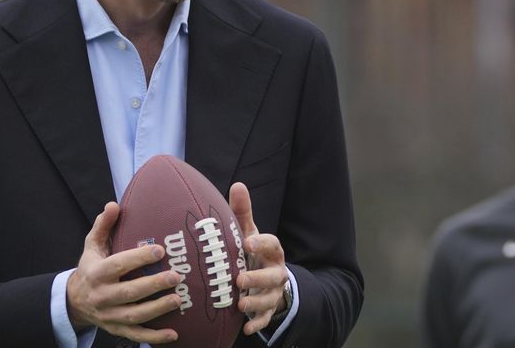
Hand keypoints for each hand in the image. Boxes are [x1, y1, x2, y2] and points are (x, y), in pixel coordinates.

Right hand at [66, 202, 182, 343]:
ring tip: (178, 299)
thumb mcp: (92, 245)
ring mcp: (109, 315)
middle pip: (129, 293)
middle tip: (176, 276)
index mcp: (97, 273)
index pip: (118, 265)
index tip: (159, 250)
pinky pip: (136, 336)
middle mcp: (102, 296)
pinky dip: (154, 337)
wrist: (75, 301)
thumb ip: (104, 225)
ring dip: (157, 309)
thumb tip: (114, 205)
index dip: (138, 258)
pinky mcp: (116, 329)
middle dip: (153, 285)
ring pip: (134, 315)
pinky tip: (174, 334)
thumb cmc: (91, 267)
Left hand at [229, 182, 288, 334]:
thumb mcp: (248, 232)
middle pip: (274, 275)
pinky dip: (257, 323)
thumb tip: (238, 184)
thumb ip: (243, 211)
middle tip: (240, 279)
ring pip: (270, 299)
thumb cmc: (251, 250)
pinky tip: (245, 328)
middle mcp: (277, 271)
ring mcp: (274, 292)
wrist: (263, 276)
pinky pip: (266, 318)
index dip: (262, 243)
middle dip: (258, 278)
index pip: (273, 244)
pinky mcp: (268, 308)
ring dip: (256, 302)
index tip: (247, 242)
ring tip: (240, 304)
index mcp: (272, 251)